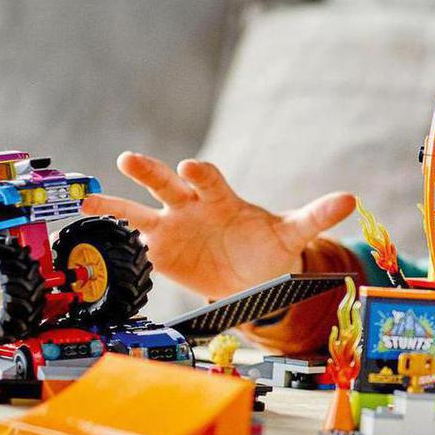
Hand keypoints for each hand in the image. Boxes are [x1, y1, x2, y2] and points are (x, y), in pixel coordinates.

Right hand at [82, 151, 355, 301]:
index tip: (190, 167)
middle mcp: (191, 207)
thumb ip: (315, 216)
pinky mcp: (158, 252)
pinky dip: (109, 238)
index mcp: (222, 198)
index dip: (200, 173)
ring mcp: (171, 227)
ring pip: (139, 210)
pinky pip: (130, 243)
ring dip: (115, 204)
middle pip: (167, 184)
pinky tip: (83, 229)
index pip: (209, 179)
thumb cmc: (269, 247)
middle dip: (150, 172)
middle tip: (129, 159)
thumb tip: (351, 198)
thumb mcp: (293, 233)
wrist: (252, 275)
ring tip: (86, 198)